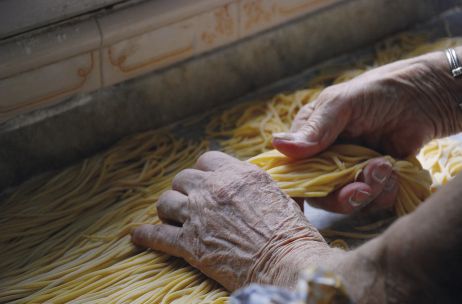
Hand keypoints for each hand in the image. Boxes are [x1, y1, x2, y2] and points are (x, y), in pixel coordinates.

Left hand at [131, 151, 336, 290]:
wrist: (288, 264)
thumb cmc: (292, 233)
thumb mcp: (282, 196)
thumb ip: (262, 184)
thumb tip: (257, 182)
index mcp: (238, 174)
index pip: (206, 160)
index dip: (203, 172)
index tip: (205, 182)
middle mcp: (215, 189)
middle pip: (183, 178)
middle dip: (185, 190)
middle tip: (190, 203)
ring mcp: (199, 215)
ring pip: (166, 201)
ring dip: (168, 209)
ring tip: (172, 217)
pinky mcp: (190, 244)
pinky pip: (157, 236)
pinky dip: (146, 236)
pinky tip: (138, 236)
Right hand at [273, 51, 461, 212]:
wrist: (425, 97)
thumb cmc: (377, 92)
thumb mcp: (341, 104)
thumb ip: (314, 128)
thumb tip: (277, 145)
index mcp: (307, 138)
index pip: (291, 170)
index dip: (296, 189)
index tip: (311, 200)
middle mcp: (324, 158)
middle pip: (319, 194)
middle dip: (342, 196)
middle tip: (364, 188)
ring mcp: (349, 171)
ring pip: (346, 201)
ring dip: (368, 191)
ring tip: (386, 167)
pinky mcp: (372, 181)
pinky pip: (371, 202)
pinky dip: (384, 193)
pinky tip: (394, 173)